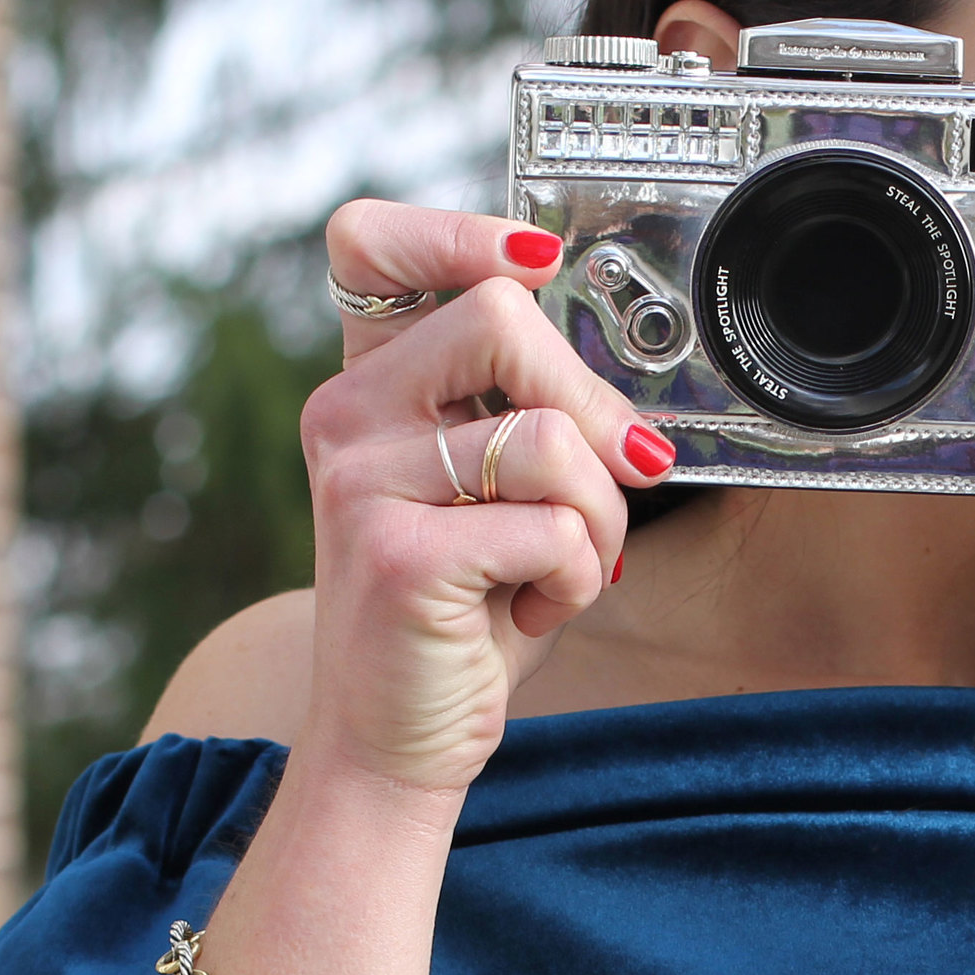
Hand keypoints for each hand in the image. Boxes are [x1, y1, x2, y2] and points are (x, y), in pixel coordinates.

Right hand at [301, 201, 679, 795]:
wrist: (397, 743)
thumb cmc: (461, 621)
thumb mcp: (493, 499)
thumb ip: (527, 419)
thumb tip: (628, 392)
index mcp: (366, 391)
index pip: (371, 245)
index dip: (461, 232)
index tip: (537, 261)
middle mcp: (347, 421)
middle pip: (501, 317)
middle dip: (595, 405)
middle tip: (624, 474)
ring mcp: (363, 486)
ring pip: (550, 437)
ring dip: (599, 517)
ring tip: (563, 570)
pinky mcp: (401, 558)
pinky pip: (553, 528)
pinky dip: (578, 579)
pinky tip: (533, 611)